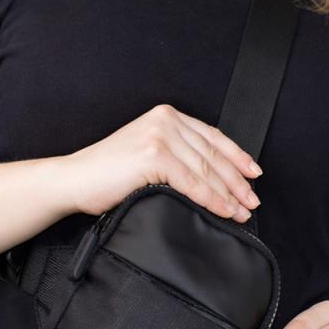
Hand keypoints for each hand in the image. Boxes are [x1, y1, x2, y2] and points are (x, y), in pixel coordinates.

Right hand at [61, 103, 262, 221]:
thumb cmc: (107, 174)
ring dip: (229, 194)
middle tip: (252, 202)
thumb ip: (176, 154)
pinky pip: (192, 183)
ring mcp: (160, 137)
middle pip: (213, 155)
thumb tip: (213, 177)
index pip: (212, 136)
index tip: (254, 174)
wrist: (74, 180)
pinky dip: (212, 200)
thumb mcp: (147, 154)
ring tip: (242, 212)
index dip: (237, 156)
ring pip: (206, 170)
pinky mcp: (154, 157)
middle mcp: (166, 121)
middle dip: (237, 181)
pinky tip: (224, 211)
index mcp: (166, 116)